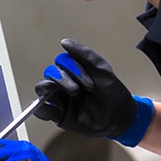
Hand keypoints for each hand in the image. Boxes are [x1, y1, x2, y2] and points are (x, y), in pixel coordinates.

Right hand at [34, 38, 152, 145]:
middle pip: (50, 73)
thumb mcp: (102, 71)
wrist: (120, 118)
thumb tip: (64, 42)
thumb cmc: (113, 94)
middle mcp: (64, 84)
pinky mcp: (57, 115)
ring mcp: (59, 99)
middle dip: (64, 78)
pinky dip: (41, 108)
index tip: (89, 80)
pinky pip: (40, 110)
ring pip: (42, 88)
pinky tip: (56, 108)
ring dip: (53, 88)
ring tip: (73, 94)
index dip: (71, 67)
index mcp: (74, 72)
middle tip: (79, 89)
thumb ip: (85, 55)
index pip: (61, 62)